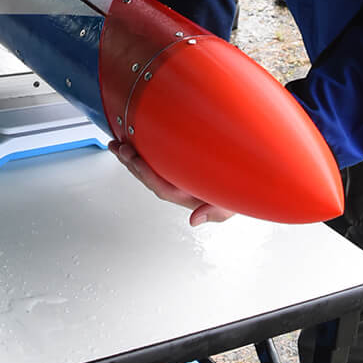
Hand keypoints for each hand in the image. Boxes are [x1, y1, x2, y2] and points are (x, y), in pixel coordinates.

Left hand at [108, 140, 235, 226]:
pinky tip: (129, 141)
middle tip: (120, 148)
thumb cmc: (237, 191)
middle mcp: (177, 186)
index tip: (135, 160)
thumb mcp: (230, 205)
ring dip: (130, 157)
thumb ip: (215, 213)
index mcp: (186, 195)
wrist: (246, 176)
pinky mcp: (175, 161)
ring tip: (116, 145)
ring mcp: (174, 174)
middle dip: (132, 163)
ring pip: (148, 167)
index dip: (146, 174)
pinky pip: (154, 158)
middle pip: (148, 177)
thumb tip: (193, 221)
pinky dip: (141, 150)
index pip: (161, 187)